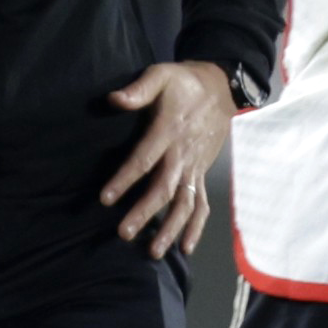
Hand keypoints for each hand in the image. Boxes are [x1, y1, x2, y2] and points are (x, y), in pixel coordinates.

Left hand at [97, 61, 234, 257]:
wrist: (221, 88)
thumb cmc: (184, 82)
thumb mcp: (161, 75)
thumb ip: (138, 89)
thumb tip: (114, 99)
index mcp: (169, 130)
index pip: (144, 159)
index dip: (125, 179)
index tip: (105, 199)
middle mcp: (183, 155)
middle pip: (164, 189)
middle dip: (145, 213)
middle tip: (124, 234)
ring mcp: (195, 167)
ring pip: (185, 203)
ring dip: (171, 229)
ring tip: (154, 252)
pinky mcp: (201, 174)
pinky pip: (201, 204)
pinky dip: (195, 227)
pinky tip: (184, 248)